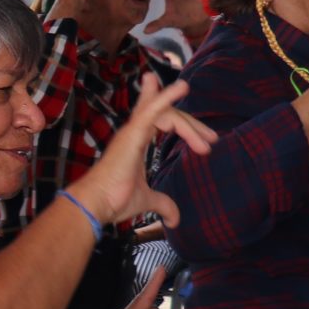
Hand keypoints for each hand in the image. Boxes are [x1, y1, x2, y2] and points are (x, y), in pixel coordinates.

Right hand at [62, 75, 216, 232]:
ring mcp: (132, 131)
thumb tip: (175, 220)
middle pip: (169, 115)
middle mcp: (133, 132)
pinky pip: (152, 110)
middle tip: (212, 140)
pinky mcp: (132, 134)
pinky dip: (166, 97)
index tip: (207, 144)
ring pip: (167, 113)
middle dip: (193, 126)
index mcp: (135, 142)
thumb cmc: (113, 200)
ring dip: (190, 126)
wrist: (96, 204)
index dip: (186, 128)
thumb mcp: (147, 200)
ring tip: (207, 140)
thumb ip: (163, 204)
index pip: (162, 121)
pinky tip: (182, 87)